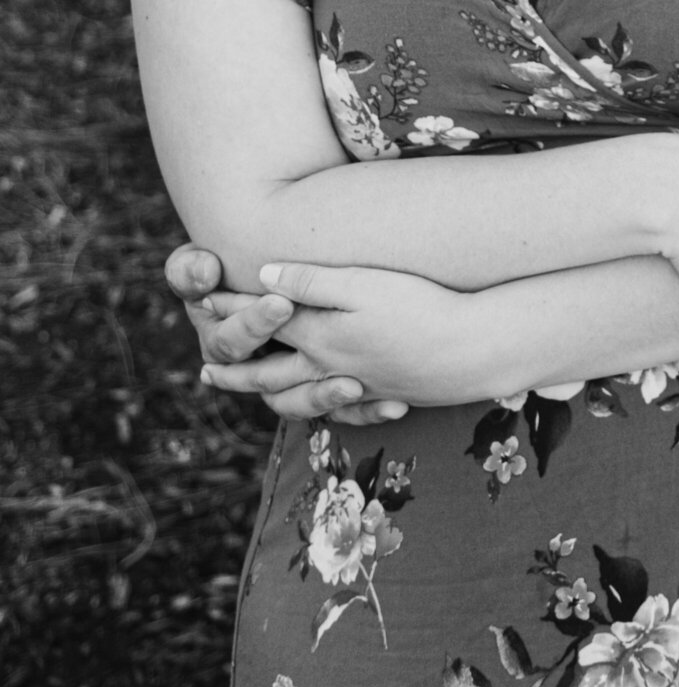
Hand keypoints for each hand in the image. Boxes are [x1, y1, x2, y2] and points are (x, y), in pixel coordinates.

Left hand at [166, 240, 405, 425]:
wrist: (470, 351)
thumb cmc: (418, 308)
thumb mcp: (362, 284)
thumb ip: (311, 281)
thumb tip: (264, 275)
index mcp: (318, 337)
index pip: (263, 320)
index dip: (232, 307)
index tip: (201, 297)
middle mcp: (328, 367)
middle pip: (268, 373)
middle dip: (235, 368)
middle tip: (205, 372)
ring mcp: (356, 385)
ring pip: (297, 399)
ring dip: (268, 396)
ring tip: (253, 393)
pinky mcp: (382, 393)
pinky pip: (335, 411)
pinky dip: (318, 411)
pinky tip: (321, 406)